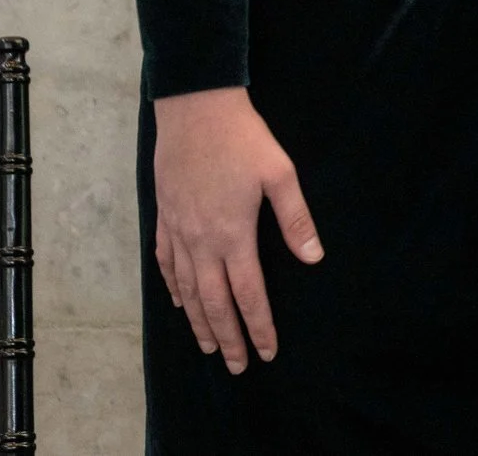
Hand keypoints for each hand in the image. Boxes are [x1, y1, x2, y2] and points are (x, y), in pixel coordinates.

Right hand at [151, 87, 322, 372]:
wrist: (194, 110)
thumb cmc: (243, 139)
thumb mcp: (279, 174)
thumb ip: (295, 218)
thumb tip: (313, 257)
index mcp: (233, 234)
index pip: (247, 294)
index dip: (258, 326)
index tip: (267, 352)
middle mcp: (201, 241)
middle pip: (214, 302)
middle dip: (227, 338)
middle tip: (237, 367)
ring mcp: (178, 231)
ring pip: (187, 290)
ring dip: (198, 322)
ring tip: (208, 347)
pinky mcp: (164, 218)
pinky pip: (165, 264)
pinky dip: (173, 288)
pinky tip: (179, 302)